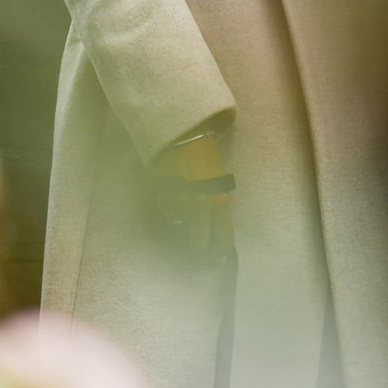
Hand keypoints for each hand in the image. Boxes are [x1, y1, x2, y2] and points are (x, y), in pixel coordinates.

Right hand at [152, 132, 233, 255]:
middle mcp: (202, 208)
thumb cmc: (206, 158)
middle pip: (199, 247)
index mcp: (220, 204)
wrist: (185, 136)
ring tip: (183, 208)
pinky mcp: (164, 198)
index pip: (224, 242)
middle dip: (198, 245)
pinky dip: (168, 209)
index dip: (220, 250)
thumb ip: (218, 207)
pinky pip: (166, 214)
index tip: (216, 250)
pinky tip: (172, 196)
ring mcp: (181, 204)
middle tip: (197, 239)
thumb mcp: (219, 184)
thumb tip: (215, 231)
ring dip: (181, 222)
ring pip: (180, 230)